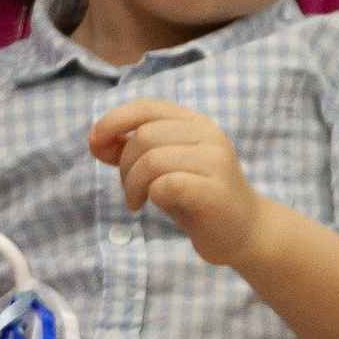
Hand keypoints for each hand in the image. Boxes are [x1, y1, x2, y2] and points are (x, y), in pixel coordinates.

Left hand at [89, 100, 262, 265]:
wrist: (244, 232)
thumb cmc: (196, 198)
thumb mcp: (161, 169)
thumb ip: (132, 151)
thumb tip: (95, 140)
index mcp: (195, 123)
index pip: (147, 106)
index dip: (114, 120)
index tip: (94, 143)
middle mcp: (208, 136)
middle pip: (145, 136)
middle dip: (124, 165)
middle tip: (129, 189)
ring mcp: (215, 162)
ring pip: (152, 160)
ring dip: (133, 184)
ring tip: (136, 201)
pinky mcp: (214, 191)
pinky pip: (166, 184)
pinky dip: (151, 195)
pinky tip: (154, 205)